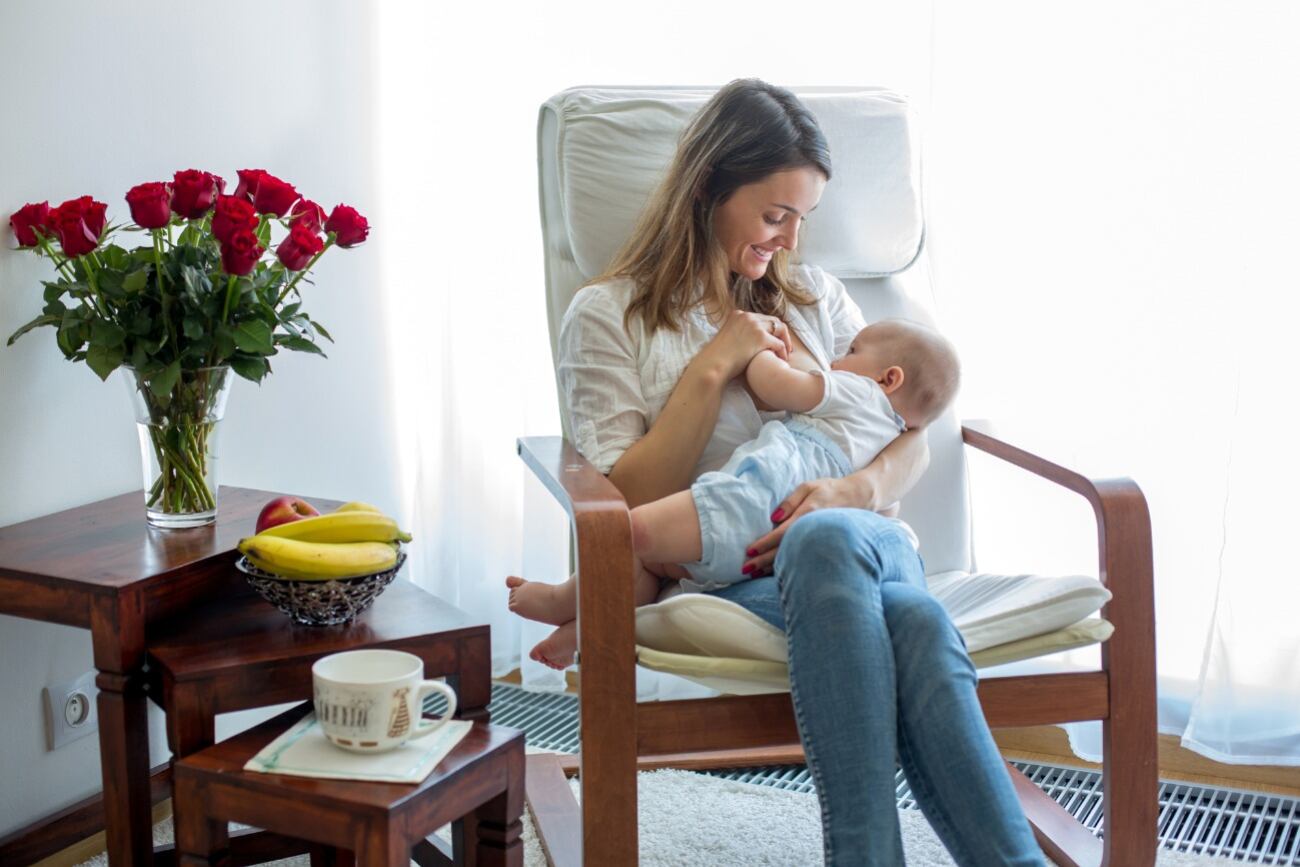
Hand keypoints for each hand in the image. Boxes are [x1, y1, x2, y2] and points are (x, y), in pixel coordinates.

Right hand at [696, 308, 792, 380]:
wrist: (712, 364)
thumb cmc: (717, 358)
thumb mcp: (726, 338)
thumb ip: (738, 334)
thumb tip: (747, 342)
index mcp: (737, 314)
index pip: (761, 318)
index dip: (770, 329)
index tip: (773, 339)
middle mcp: (747, 316)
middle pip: (773, 320)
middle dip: (781, 333)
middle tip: (785, 347)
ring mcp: (754, 325)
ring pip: (780, 329)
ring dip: (785, 341)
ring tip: (786, 353)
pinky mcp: (760, 337)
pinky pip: (779, 343)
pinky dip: (783, 352)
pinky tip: (782, 360)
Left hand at [742, 476, 858, 577]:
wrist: (858, 498)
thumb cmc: (830, 490)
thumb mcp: (808, 487)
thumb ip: (789, 502)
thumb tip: (773, 518)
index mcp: (806, 515)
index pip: (781, 533)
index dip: (764, 543)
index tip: (749, 551)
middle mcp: (811, 531)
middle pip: (783, 549)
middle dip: (763, 560)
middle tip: (745, 569)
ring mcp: (816, 541)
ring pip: (791, 557)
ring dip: (771, 567)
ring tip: (753, 574)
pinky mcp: (820, 546)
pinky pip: (800, 558)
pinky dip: (785, 565)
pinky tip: (772, 572)